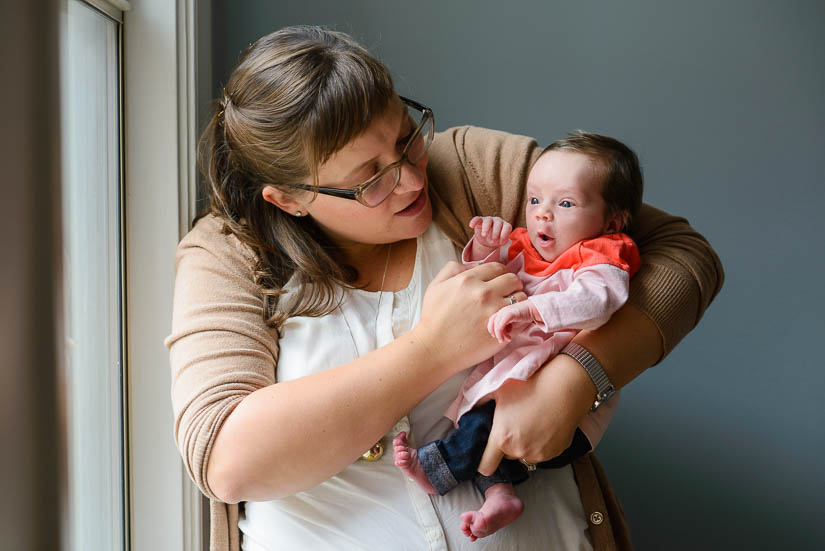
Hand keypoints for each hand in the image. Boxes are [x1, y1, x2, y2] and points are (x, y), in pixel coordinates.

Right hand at [416, 261, 525, 369]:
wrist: (434, 349)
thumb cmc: (433, 319)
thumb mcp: (436, 286)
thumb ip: (453, 268)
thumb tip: (474, 264)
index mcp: (468, 280)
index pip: (497, 267)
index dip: (499, 273)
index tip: (498, 281)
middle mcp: (484, 293)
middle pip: (513, 279)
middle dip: (511, 284)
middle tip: (505, 292)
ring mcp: (495, 312)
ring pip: (521, 297)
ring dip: (516, 300)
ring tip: (507, 307)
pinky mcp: (503, 329)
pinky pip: (522, 316)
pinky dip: (518, 316)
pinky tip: (509, 319)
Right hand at [469, 216, 511, 250]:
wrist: (488, 240)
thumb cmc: (497, 240)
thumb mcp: (501, 242)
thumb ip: (503, 241)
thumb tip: (501, 240)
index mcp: (505, 225)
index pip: (507, 227)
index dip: (504, 234)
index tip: (501, 242)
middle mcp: (498, 220)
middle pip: (498, 223)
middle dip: (495, 233)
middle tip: (492, 241)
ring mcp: (489, 219)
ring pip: (488, 220)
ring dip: (486, 228)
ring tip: (484, 236)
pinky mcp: (480, 220)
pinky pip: (477, 219)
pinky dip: (474, 221)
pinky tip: (471, 226)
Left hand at [477, 354, 594, 475]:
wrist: (566, 387)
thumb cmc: (531, 385)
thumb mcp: (499, 391)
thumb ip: (483, 406)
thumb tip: (473, 412)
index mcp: (501, 438)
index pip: (485, 466)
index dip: (483, 461)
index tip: (486, 453)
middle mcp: (519, 450)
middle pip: (506, 457)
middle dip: (507, 444)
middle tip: (514, 424)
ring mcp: (539, 454)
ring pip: (525, 454)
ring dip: (525, 444)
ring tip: (532, 422)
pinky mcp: (555, 453)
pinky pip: (542, 453)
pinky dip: (541, 444)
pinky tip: (545, 425)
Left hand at [487, 300, 537, 342]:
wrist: (532, 309)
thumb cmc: (523, 316)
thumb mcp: (513, 322)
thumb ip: (506, 327)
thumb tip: (503, 334)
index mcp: (501, 313)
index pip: (491, 321)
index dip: (492, 330)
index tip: (497, 336)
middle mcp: (501, 311)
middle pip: (492, 323)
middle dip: (495, 334)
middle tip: (501, 340)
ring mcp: (504, 312)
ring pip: (496, 326)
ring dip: (500, 335)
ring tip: (508, 339)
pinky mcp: (509, 314)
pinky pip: (501, 325)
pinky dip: (502, 333)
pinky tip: (509, 337)